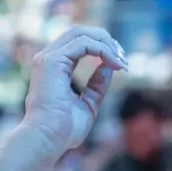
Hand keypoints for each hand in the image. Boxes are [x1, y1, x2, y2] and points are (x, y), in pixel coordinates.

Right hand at [21, 26, 127, 153]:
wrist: (48, 138)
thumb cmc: (64, 129)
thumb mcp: (88, 103)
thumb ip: (96, 85)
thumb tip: (108, 68)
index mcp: (54, 67)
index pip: (79, 44)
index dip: (102, 48)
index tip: (120, 64)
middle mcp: (48, 58)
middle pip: (79, 32)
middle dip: (105, 40)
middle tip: (123, 58)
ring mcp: (48, 57)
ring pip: (81, 33)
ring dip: (106, 44)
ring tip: (121, 61)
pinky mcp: (52, 60)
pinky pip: (83, 43)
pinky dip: (102, 50)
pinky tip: (114, 63)